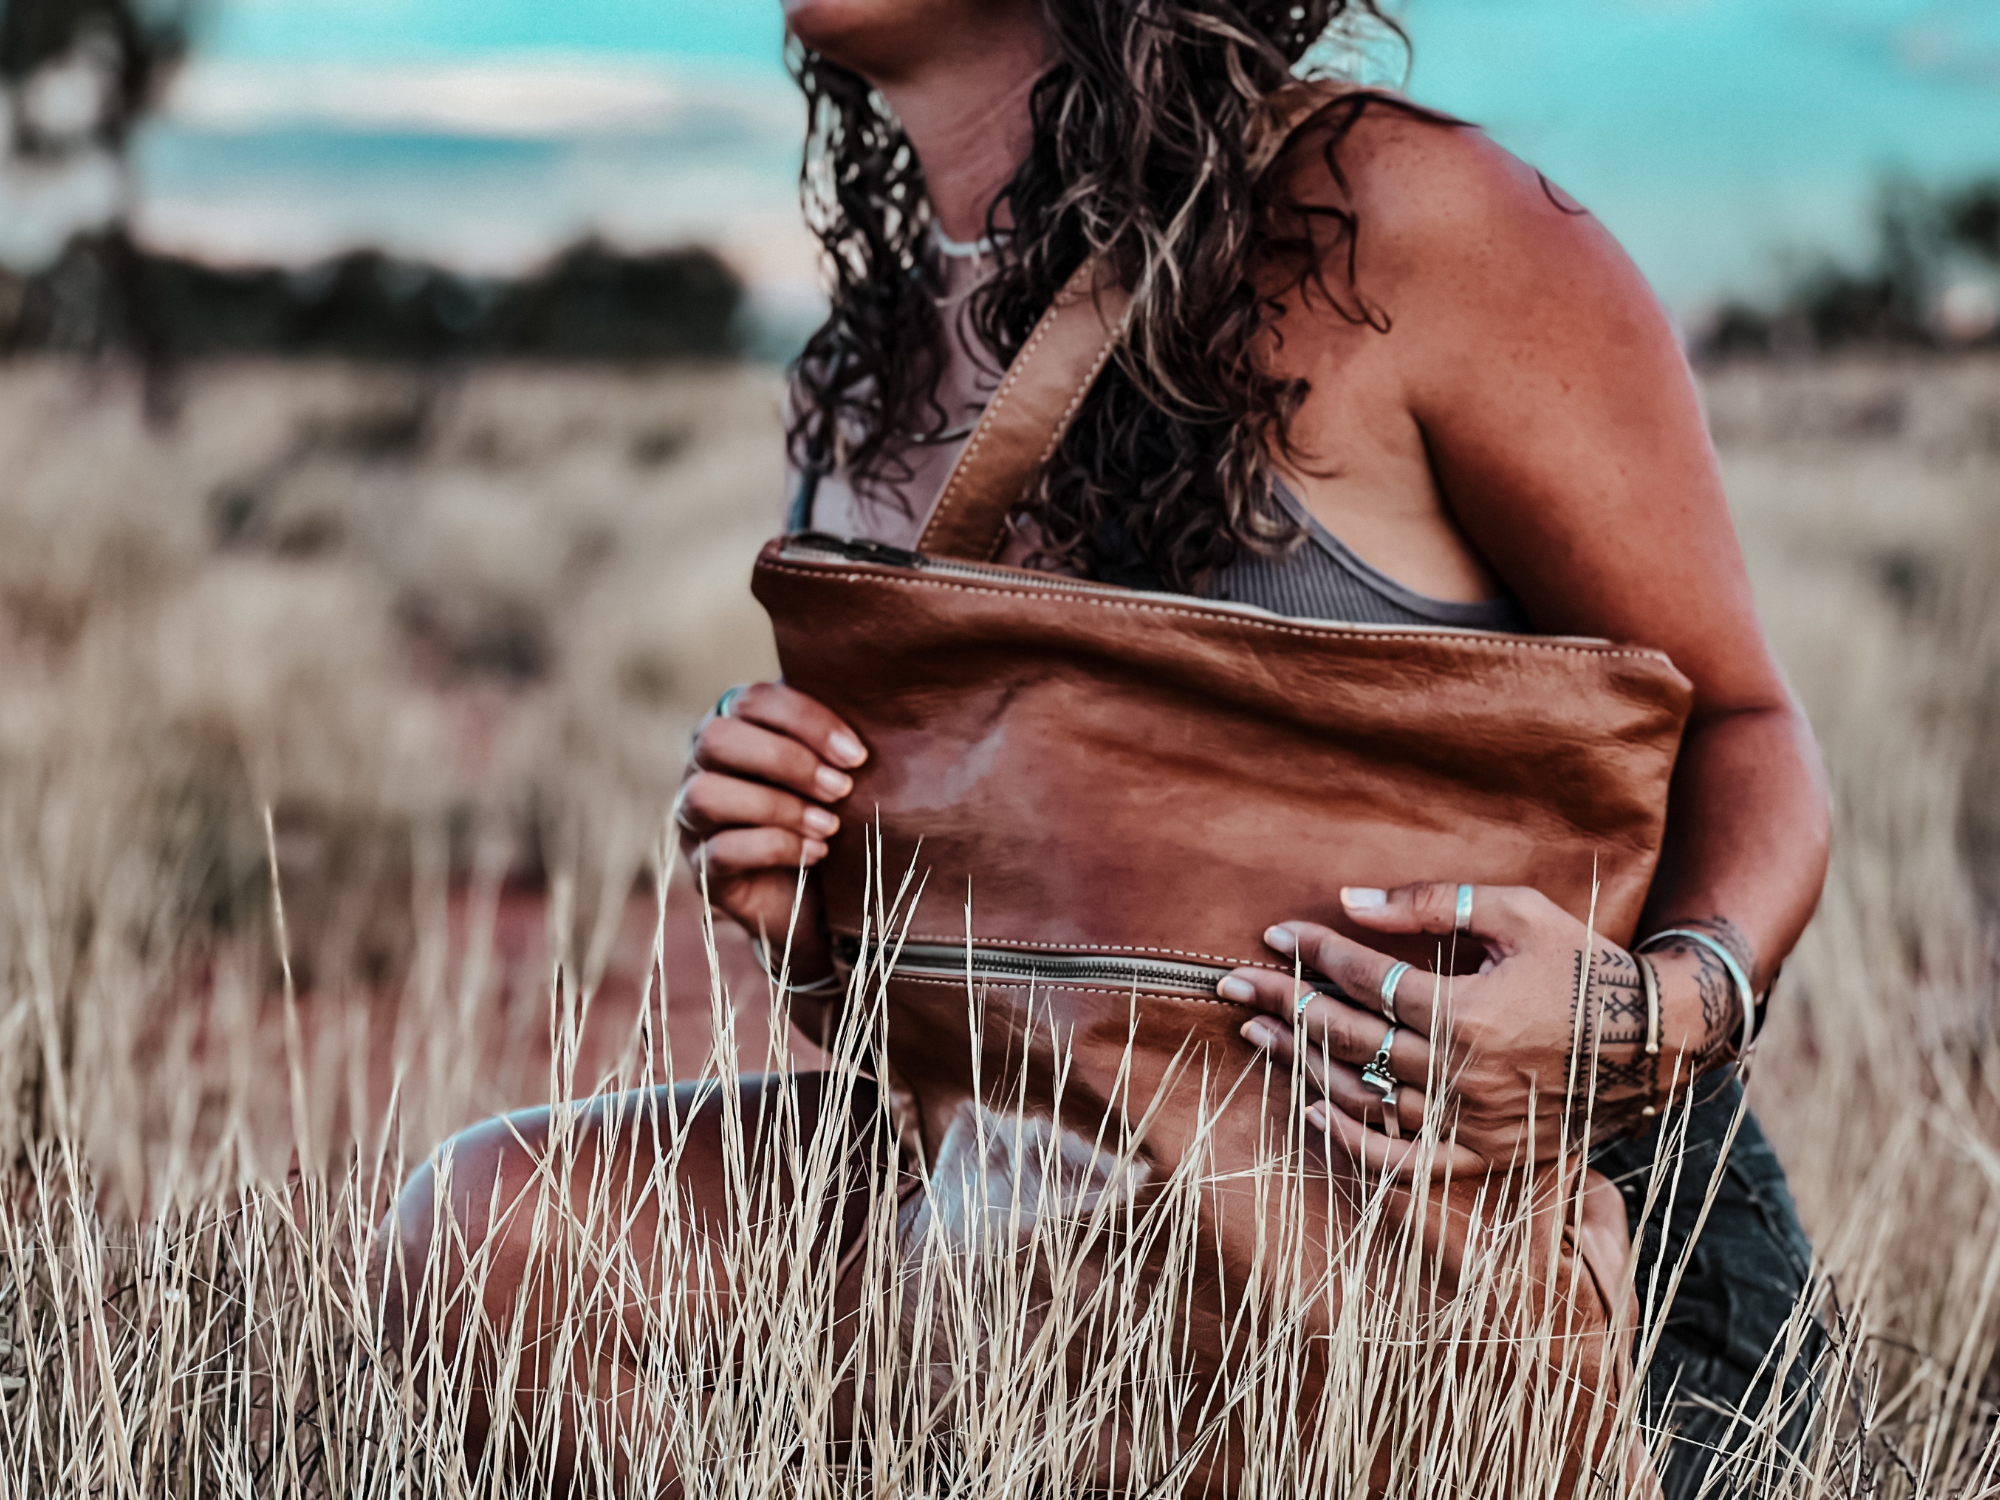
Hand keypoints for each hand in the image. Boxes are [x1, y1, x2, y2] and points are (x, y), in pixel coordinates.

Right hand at [677, 682, 866, 976]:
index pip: (752, 700)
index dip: (804, 721)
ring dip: (778, 807)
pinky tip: (817, 852)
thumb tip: (875, 698)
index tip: (856, 754)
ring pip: (706, 795)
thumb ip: (838, 733)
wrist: (824, 899)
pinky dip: (775, 848)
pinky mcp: (705, 870)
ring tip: (831, 826)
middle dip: (786, 761)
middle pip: (716, 739)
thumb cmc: (834, 814)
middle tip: (841, 788)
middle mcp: (702, 767)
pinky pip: (721, 851)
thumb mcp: (839, 767)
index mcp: (735, 726)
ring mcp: (694, 820)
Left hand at [1217, 883, 1724, 1178]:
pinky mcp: (1483, 1154)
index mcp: (1470, 1013)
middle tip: (1235, 984)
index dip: (1316, 954)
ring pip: (1364, 1097)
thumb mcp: (1516, 913)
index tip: (1275, 935)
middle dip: (1285, 1005)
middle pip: (1350, 1038)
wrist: (1654, 1040)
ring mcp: (1471, 1123)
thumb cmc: (1581, 964)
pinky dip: (1353, 1142)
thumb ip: (1431, 905)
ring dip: (1301, 1064)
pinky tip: (1312, 1112)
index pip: (1369, 981)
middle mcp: (1463, 1075)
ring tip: (1256, 1033)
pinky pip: (1403, 1161)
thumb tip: (1351, 900)